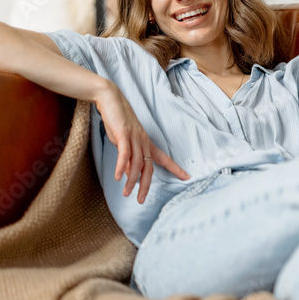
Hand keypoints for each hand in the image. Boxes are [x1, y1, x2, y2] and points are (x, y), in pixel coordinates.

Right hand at [93, 82, 189, 202]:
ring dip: (131, 180)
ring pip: (136, 164)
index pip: (164, 158)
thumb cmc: (117, 121)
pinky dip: (121, 167)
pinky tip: (118, 178)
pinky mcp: (123, 134)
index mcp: (146, 143)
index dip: (175, 168)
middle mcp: (143, 142)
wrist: (111, 99)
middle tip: (141, 200)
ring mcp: (134, 138)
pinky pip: (124, 154)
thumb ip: (128, 156)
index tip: (187, 177)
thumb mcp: (125, 141)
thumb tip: (128, 172)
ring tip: (127, 194)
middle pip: (149, 167)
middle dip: (146, 185)